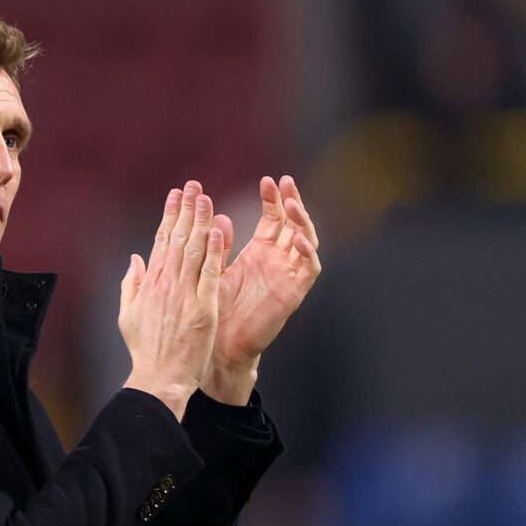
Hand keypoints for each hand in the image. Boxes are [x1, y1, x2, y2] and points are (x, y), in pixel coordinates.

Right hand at [119, 181, 224, 419]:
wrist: (159, 378)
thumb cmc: (145, 350)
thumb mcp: (127, 314)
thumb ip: (130, 284)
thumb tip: (134, 259)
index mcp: (149, 284)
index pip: (160, 241)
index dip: (169, 216)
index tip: (175, 195)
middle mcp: (165, 284)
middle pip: (176, 238)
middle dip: (185, 209)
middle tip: (193, 185)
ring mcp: (184, 295)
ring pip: (193, 250)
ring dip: (200, 221)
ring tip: (205, 197)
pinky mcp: (203, 308)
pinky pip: (210, 274)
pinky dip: (214, 251)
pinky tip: (219, 230)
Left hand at [202, 175, 321, 404]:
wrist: (219, 346)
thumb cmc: (215, 311)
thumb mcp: (215, 270)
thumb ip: (219, 246)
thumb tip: (218, 216)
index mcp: (259, 253)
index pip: (273, 219)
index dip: (273, 199)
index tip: (268, 180)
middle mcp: (277, 261)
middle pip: (293, 224)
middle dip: (292, 201)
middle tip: (285, 181)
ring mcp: (288, 275)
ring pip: (306, 240)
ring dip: (302, 221)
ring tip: (292, 204)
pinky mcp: (294, 292)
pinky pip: (309, 268)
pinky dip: (308, 252)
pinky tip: (298, 238)